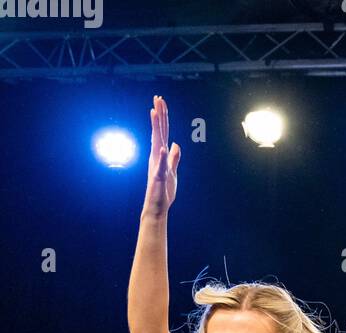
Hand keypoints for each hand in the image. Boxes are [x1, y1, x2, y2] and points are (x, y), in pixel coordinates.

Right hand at [144, 95, 180, 213]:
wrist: (158, 206)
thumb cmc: (164, 190)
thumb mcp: (172, 171)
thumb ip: (174, 158)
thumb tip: (176, 145)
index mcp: (160, 155)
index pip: (162, 132)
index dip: (162, 118)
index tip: (161, 103)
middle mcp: (156, 156)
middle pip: (158, 132)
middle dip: (158, 115)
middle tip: (157, 98)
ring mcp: (157, 165)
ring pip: (157, 143)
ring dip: (156, 128)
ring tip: (154, 112)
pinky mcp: (159, 177)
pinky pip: (161, 165)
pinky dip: (162, 156)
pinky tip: (163, 146)